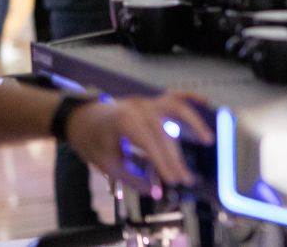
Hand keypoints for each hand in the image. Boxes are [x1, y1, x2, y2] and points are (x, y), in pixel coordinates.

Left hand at [65, 91, 213, 190]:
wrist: (78, 119)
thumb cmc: (92, 141)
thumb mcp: (108, 164)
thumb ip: (134, 177)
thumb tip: (157, 190)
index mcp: (125, 122)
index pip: (152, 145)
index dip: (165, 164)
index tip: (175, 180)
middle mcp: (139, 108)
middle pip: (165, 133)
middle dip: (176, 158)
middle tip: (186, 178)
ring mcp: (147, 101)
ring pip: (175, 108)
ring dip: (193, 123)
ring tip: (207, 139)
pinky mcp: (151, 100)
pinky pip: (174, 95)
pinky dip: (190, 98)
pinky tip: (206, 102)